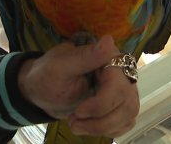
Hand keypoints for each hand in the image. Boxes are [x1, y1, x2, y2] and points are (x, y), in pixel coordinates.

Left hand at [18, 35, 139, 137]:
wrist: (43, 90)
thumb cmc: (48, 75)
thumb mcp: (60, 66)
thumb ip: (85, 56)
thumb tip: (108, 40)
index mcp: (108, 58)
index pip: (118, 86)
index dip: (101, 104)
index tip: (78, 112)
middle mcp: (121, 73)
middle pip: (126, 103)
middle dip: (99, 120)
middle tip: (73, 122)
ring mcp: (123, 90)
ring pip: (127, 115)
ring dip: (101, 127)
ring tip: (76, 125)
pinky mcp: (121, 105)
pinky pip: (125, 122)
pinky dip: (107, 129)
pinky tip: (88, 126)